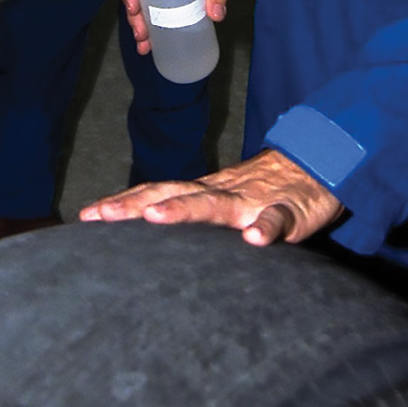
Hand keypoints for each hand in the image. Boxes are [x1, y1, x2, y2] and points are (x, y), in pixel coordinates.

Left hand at [78, 150, 343, 246]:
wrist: (320, 166)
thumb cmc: (264, 193)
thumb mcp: (226, 203)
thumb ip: (194, 214)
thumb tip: (149, 235)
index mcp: (205, 192)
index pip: (157, 193)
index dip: (123, 203)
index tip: (87, 215)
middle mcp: (223, 193)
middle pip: (173, 194)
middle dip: (135, 204)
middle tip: (102, 215)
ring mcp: (254, 201)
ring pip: (217, 203)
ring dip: (186, 209)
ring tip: (155, 218)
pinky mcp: (291, 211)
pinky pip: (278, 220)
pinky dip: (267, 228)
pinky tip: (255, 239)